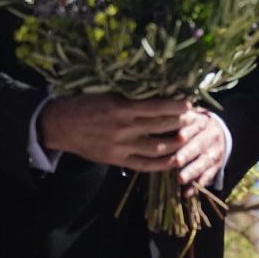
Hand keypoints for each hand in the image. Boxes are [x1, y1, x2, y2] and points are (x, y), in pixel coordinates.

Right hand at [39, 94, 216, 176]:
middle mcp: (123, 128)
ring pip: (157, 147)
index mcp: (121, 108)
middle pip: (161, 127)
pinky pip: (145, 165)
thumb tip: (158, 92)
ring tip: (191, 137)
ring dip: (177, 143)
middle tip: (198, 120)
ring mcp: (121, 147)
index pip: (156, 107)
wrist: (60, 125)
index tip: (190, 104)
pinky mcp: (117, 160)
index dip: (176, 106)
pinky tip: (176, 159)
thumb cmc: (86, 104)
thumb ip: (131, 97)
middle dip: (182, 123)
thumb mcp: (107, 94)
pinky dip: (162, 164)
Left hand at [172, 106, 228, 196]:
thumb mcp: (187, 117)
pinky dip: (196, 186)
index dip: (188, 131)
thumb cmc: (192, 125)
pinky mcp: (216, 167)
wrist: (218, 132)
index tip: (178, 136)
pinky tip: (186, 193)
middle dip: (188, 153)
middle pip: (200, 145)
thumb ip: (173, 118)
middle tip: (177, 160)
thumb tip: (152, 119)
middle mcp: (211, 136)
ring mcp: (214, 153)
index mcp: (203, 122)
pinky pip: (207, 178)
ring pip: (204, 163)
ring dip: (192, 172)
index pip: (196, 126)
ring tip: (180, 179)